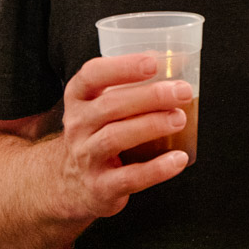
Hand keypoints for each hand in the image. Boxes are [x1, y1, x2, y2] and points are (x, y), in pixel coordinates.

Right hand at [51, 53, 192, 223]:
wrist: (66, 184)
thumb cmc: (95, 134)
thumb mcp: (98, 106)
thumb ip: (129, 86)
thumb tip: (176, 61)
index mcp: (79, 99)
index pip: (92, 75)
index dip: (122, 67)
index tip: (153, 62)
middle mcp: (78, 126)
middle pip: (111, 105)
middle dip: (150, 96)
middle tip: (182, 91)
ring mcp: (87, 157)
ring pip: (116, 137)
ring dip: (152, 125)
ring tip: (180, 118)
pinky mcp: (101, 187)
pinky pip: (130, 177)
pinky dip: (156, 169)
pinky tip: (178, 159)